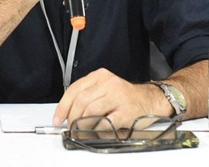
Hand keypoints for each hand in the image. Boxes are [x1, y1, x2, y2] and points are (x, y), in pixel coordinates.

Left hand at [52, 68, 167, 129]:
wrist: (151, 100)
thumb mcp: (105, 89)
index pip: (74, 89)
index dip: (63, 106)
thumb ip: (88, 97)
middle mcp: (108, 83)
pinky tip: (96, 133)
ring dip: (82, 125)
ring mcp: (117, 96)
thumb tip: (68, 114)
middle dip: (72, 118)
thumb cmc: (125, 97)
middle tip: (71, 128)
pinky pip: (104, 123)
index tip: (58, 118)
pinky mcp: (125, 111)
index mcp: (100, 76)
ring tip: (81, 132)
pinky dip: (97, 130)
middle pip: (80, 101)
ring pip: (90, 111)